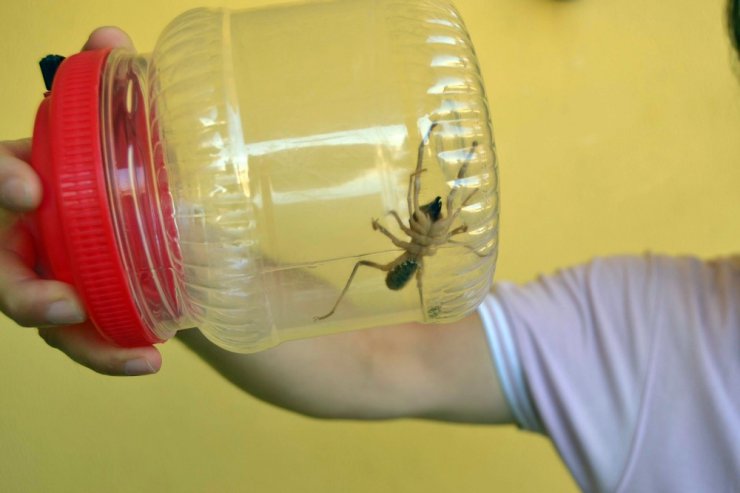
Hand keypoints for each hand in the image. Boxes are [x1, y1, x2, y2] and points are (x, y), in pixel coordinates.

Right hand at [0, 27, 160, 375]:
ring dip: (82, 342)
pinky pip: (84, 339)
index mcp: (18, 186)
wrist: (128, 210)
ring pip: (46, 321)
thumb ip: (98, 87)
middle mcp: (21, 237)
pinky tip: (149, 358)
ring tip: (135, 356)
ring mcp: (46, 277)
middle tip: (62, 304)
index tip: (27, 186)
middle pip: (1, 274)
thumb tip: (110, 37)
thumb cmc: (100, 169)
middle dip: (24, 292)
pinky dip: (111, 352)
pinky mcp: (77, 308)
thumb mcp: (101, 130)